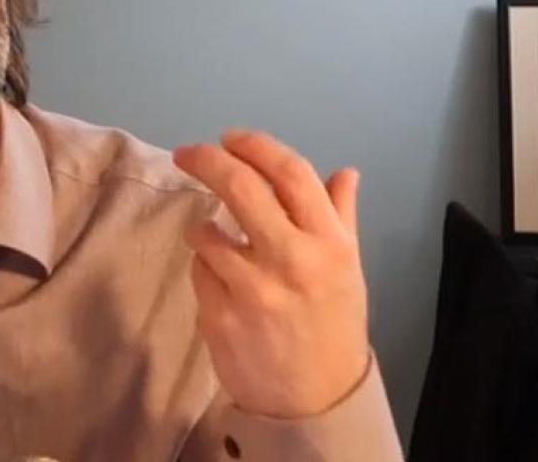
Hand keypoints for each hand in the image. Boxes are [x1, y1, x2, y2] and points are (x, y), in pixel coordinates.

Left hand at [172, 128, 370, 418]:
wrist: (315, 399)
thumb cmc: (333, 326)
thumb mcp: (349, 269)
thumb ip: (340, 217)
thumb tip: (345, 172)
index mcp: (330, 243)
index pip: (291, 173)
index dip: (256, 146)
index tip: (231, 137)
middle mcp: (293, 259)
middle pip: (240, 187)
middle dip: (207, 160)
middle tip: (188, 153)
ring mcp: (253, 289)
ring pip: (207, 232)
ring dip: (203, 228)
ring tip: (214, 238)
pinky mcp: (221, 315)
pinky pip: (198, 272)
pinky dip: (204, 269)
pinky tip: (221, 282)